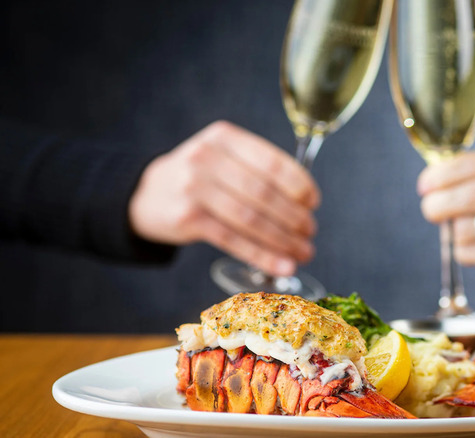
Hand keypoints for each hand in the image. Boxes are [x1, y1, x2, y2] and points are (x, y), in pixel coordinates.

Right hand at [129, 120, 319, 275]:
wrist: (145, 195)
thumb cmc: (198, 178)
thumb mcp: (222, 157)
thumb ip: (257, 170)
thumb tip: (306, 202)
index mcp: (224, 137)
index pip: (272, 161)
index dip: (299, 185)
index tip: (313, 203)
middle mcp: (207, 158)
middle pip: (264, 193)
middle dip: (294, 217)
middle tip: (310, 233)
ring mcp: (194, 187)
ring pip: (251, 219)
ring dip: (283, 240)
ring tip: (303, 252)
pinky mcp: (187, 217)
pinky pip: (233, 240)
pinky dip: (262, 256)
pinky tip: (282, 266)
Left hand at [417, 151, 474, 269]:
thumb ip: (470, 180)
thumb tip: (428, 186)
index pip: (471, 164)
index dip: (440, 175)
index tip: (423, 187)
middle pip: (471, 195)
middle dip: (439, 204)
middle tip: (429, 211)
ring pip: (470, 228)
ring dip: (452, 233)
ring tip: (456, 234)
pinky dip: (462, 252)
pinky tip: (470, 250)